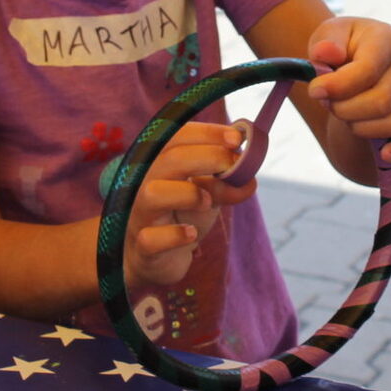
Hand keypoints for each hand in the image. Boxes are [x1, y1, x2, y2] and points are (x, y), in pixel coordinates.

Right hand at [124, 122, 253, 286]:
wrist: (159, 257)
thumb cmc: (182, 217)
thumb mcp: (209, 196)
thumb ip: (226, 184)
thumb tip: (249, 180)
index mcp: (162, 164)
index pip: (179, 137)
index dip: (209, 133)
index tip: (237, 138)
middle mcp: (146, 184)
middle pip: (169, 159)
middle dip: (208, 157)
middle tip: (233, 166)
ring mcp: (141, 215)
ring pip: (154, 193)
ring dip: (188, 194)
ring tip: (207, 202)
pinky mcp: (143, 246)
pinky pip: (151, 238)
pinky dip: (175, 235)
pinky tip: (191, 234)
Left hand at [306, 17, 390, 167]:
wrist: (349, 68)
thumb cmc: (339, 50)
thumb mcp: (328, 35)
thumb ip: (326, 40)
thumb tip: (327, 53)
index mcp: (388, 41)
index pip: (369, 69)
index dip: (338, 85)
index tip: (314, 89)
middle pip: (381, 101)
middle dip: (345, 108)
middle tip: (327, 102)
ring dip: (357, 126)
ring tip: (342, 113)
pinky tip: (384, 154)